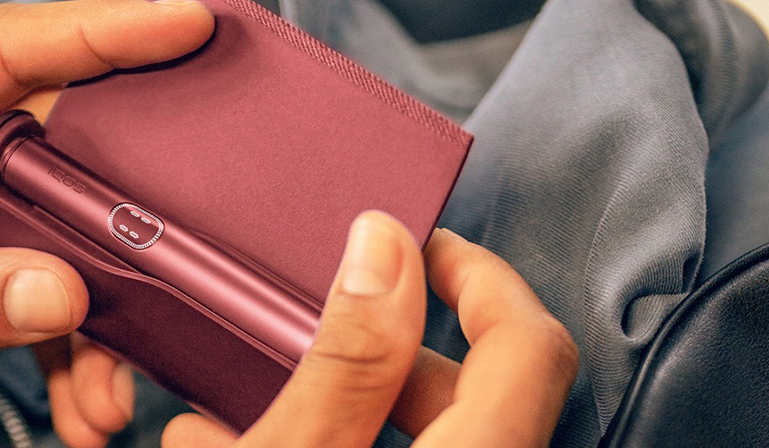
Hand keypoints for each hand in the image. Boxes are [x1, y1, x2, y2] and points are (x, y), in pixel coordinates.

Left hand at [0, 0, 213, 429]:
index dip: (98, 28)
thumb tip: (58, 294)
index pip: (2, 48)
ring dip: (97, 305)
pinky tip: (79, 395)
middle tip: (181, 243)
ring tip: (109, 385)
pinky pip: (40, 278)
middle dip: (123, 205)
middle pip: (58, 136)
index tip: (181, 23)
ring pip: (61, 223)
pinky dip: (67, 340)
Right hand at [161, 212, 578, 446]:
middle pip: (476, 388)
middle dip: (388, 348)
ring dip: (341, 406)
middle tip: (321, 325)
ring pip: (424, 432)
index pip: (529, 342)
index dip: (478, 275)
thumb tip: (380, 244)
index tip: (419, 244)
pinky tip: (239, 440)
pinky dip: (331, 443)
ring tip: (250, 405)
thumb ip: (346, 358)